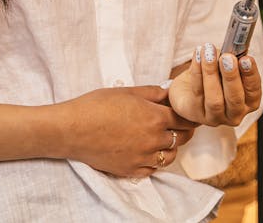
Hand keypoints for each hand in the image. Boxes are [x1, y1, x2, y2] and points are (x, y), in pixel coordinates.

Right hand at [55, 86, 197, 177]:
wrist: (72, 129)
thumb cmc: (96, 106)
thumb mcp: (127, 91)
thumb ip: (153, 92)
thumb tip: (169, 92)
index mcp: (155, 117)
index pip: (185, 119)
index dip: (189, 115)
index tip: (189, 114)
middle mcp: (153, 139)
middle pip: (182, 138)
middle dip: (184, 130)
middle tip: (180, 125)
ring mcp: (142, 157)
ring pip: (170, 156)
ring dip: (171, 147)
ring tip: (164, 139)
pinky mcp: (130, 170)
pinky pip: (153, 170)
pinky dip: (155, 162)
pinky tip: (149, 152)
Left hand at [168, 43, 262, 126]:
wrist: (189, 90)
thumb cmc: (214, 77)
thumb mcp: (226, 68)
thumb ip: (233, 60)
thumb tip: (234, 47)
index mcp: (248, 103)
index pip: (253, 91)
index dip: (250, 75)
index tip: (246, 58)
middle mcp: (233, 114)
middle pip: (234, 99)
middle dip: (231, 76)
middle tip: (227, 57)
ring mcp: (214, 117)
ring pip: (214, 99)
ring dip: (211, 73)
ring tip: (209, 53)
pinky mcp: (195, 114)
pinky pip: (196, 92)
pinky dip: (197, 71)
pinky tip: (198, 56)